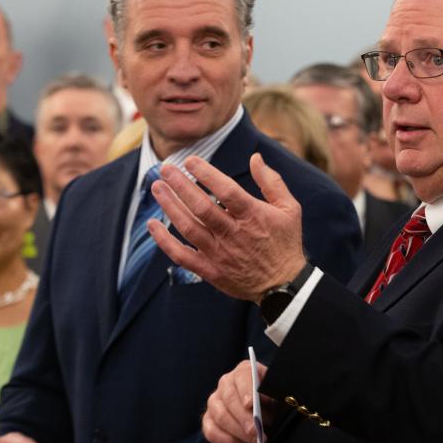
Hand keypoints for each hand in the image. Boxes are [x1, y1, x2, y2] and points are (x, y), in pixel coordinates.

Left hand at [149, 153, 306, 302]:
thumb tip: (255, 157)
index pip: (226, 191)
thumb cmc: (285, 242)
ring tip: (157, 188)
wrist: (283, 284)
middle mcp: (234, 234)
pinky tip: (152, 225)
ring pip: (189, 227)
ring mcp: (220, 254)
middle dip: (180, 185)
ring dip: (170, 207)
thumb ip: (272, 182)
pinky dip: (164, 241)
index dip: (206, 174)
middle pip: (201, 207)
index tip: (190, 160)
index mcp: (254, 216)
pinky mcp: (211, 270)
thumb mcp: (290, 208)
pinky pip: (182, 255)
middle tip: (165, 169)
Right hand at [202, 360, 276, 442]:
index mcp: (244, 371)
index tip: (251, 404)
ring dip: (238, 431)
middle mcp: (226, 383)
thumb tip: (268, 401)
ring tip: (255, 440)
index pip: (242, 377)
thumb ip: (273, 395)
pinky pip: (211, 431)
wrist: (263, 407)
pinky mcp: (208, 418)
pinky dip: (226, 440)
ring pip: (220, 416)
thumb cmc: (271, 398)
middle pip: (230, 399)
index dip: (246, 391)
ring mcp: (214, 400)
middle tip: (256, 431)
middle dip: (243, 418)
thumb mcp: (276, 393)